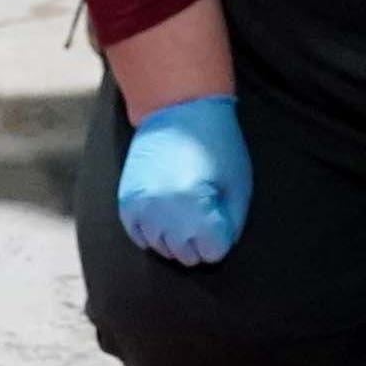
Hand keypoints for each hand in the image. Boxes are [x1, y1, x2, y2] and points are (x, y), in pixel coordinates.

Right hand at [113, 93, 250, 265]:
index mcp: (196, 207)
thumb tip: (220, 247)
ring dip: (176, 238)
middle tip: (204, 215)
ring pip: (162, 249)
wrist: (177, 109)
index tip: (220, 220)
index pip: (212, 253)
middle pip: (186, 256)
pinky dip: (153, 232)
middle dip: (199, 241)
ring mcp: (142, 207)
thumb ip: (232, 224)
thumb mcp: (238, 185)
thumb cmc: (215, 144)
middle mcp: (164, 212)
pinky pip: (139, 237)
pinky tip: (166, 215)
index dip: (220, 238)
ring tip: (185, 211)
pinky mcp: (127, 201)